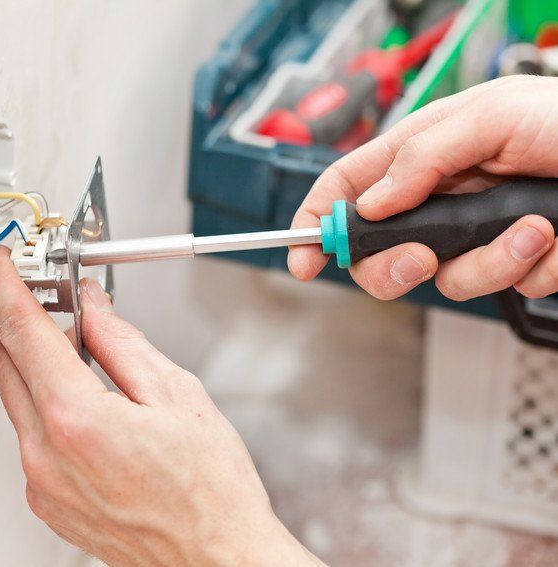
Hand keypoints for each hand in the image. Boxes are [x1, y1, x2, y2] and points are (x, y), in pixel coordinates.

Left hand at [0, 247, 320, 565]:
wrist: (214, 558)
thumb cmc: (209, 491)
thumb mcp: (177, 394)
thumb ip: (122, 342)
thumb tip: (93, 307)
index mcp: (77, 418)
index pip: (24, 330)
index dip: (7, 286)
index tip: (2, 264)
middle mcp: (45, 454)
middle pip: (5, 363)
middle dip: (14, 319)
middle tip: (41, 294)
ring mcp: (41, 483)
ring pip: (15, 400)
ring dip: (34, 363)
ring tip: (78, 348)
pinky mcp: (46, 501)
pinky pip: (28, 436)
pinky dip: (44, 404)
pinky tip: (82, 397)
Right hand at [289, 75, 557, 300]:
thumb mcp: (492, 115)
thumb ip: (425, 156)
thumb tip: (375, 201)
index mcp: (420, 156)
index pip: (347, 190)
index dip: (316, 224)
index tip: (303, 259)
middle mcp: (440, 200)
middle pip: (380, 254)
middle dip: (395, 266)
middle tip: (422, 256)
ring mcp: (476, 235)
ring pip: (447, 280)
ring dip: (492, 263)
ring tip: (535, 229)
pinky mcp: (516, 261)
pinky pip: (505, 286)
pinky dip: (535, 268)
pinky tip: (556, 239)